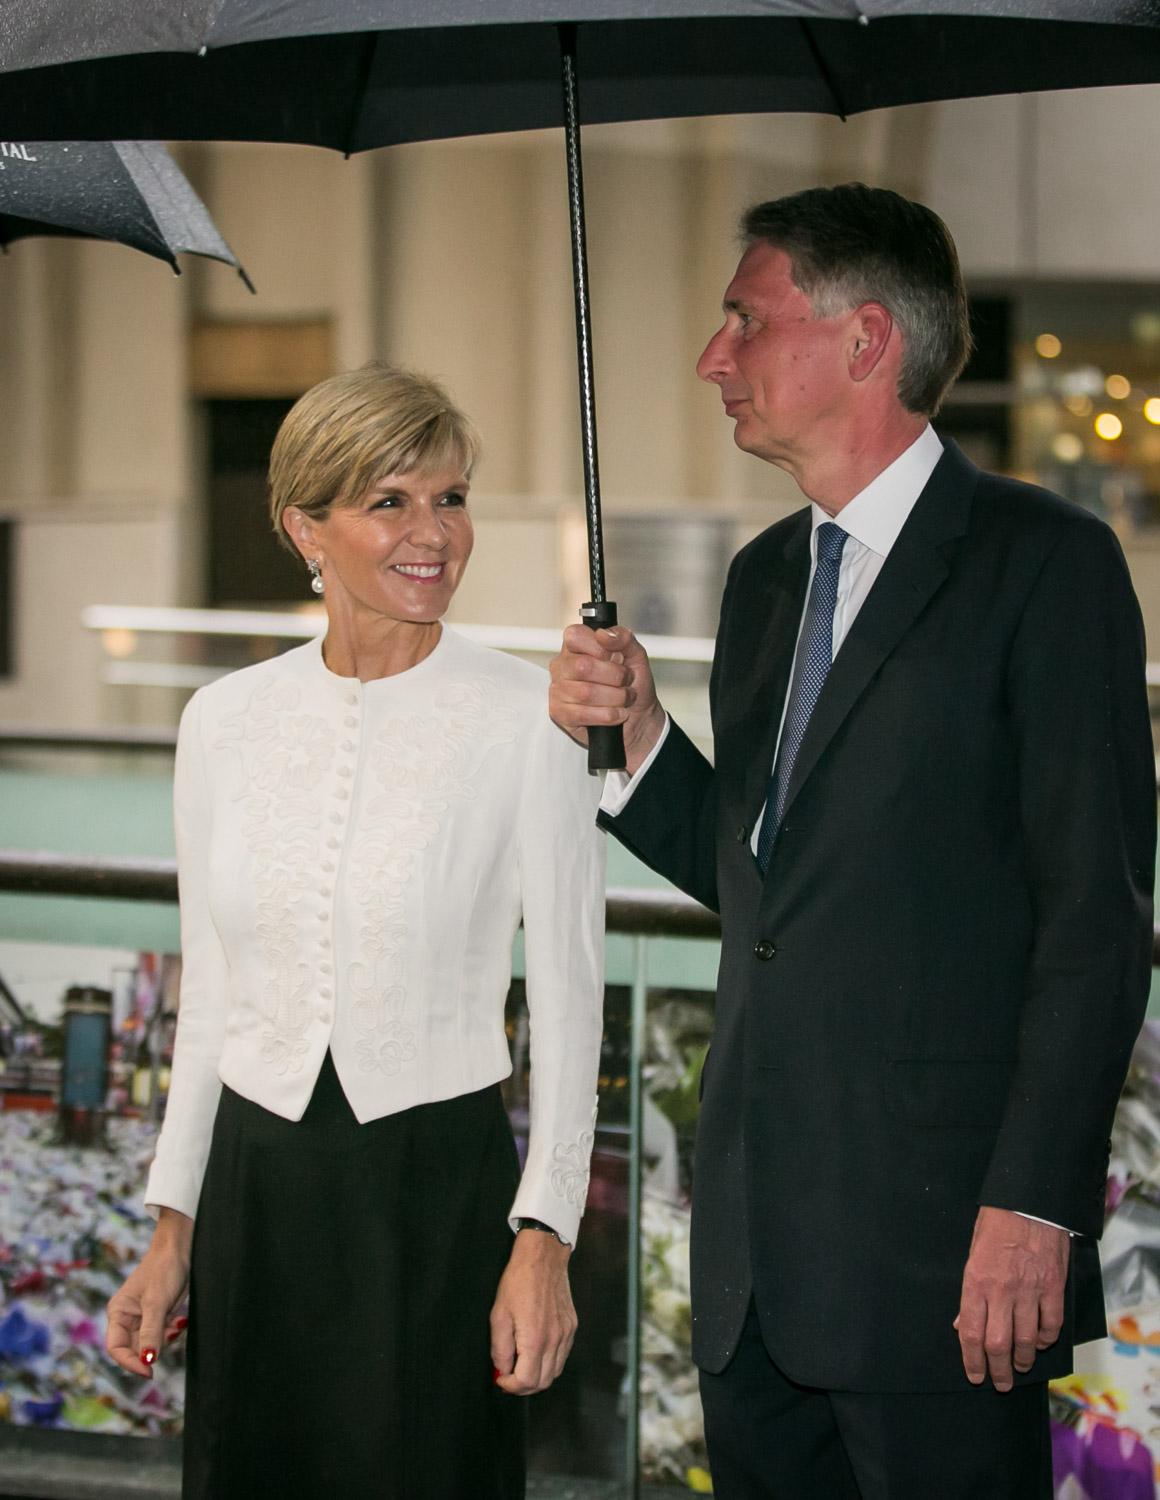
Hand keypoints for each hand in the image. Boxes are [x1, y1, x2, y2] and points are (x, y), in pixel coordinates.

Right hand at [106, 1208, 192, 1377]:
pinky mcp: (159, 1314)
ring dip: (165, 1339)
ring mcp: (144, 1316)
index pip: (116, 1348)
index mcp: (118, 1313)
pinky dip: (172, 1331)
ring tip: (176, 1322)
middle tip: (170, 1338)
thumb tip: (147, 1360)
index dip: (129, 1362)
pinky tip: (181, 1319)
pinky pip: (163, 1334)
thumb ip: (151, 1332)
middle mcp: (127, 1317)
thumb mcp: (157, 1302)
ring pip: (151, 1343)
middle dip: (152, 1349)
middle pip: (135, 1348)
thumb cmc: (164, 1269)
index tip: (148, 1371)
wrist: (181, 1248)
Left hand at [489, 1229, 576, 1394]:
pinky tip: (536, 1352)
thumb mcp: (499, 1314)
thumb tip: (502, 1370)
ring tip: (521, 1365)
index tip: (500, 1378)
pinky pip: (562, 1356)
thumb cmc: (518, 1282)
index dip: (510, 1386)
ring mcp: (567, 1334)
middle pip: (543, 1383)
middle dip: (523, 1386)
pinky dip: (549, 1363)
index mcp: (535, 1339)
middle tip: (508, 1375)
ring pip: (555, 1373)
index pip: (526, 1381)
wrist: (543, 1257)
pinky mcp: (572, 1326)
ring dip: (537, 1377)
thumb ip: (500, 1348)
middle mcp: (555, 1340)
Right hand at [548, 625, 665, 774]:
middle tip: (624, 681)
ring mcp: (558, 690)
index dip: (600, 648)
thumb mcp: (635, 654)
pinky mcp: (560, 714)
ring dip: (615, 697)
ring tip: (623, 698)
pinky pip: (584, 714)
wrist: (639, 717)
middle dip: (615, 676)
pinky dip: (609, 715)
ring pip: (586, 692)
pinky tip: (616, 712)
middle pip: (583, 666)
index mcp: (576, 647)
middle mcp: (562, 666)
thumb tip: (603, 635)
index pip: (575, 636)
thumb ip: (623, 637)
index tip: (616, 657)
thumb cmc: (632, 684)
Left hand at [954, 1206, 1069, 1391]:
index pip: (971, 1333)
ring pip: (1027, 1340)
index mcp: (976, 1281)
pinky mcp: (1053, 1287)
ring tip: (1020, 1366)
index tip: (975, 1375)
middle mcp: (1002, 1290)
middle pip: (999, 1344)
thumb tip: (963, 1324)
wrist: (1029, 1201)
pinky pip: (1051, 1324)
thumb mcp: (972, 1253)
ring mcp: (1030, 1290)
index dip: (972, 1360)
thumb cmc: (996, 1224)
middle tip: (1000, 1383)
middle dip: (998, 1371)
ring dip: (1023, 1359)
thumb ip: (970, 1292)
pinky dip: (1046, 1339)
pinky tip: (1041, 1342)